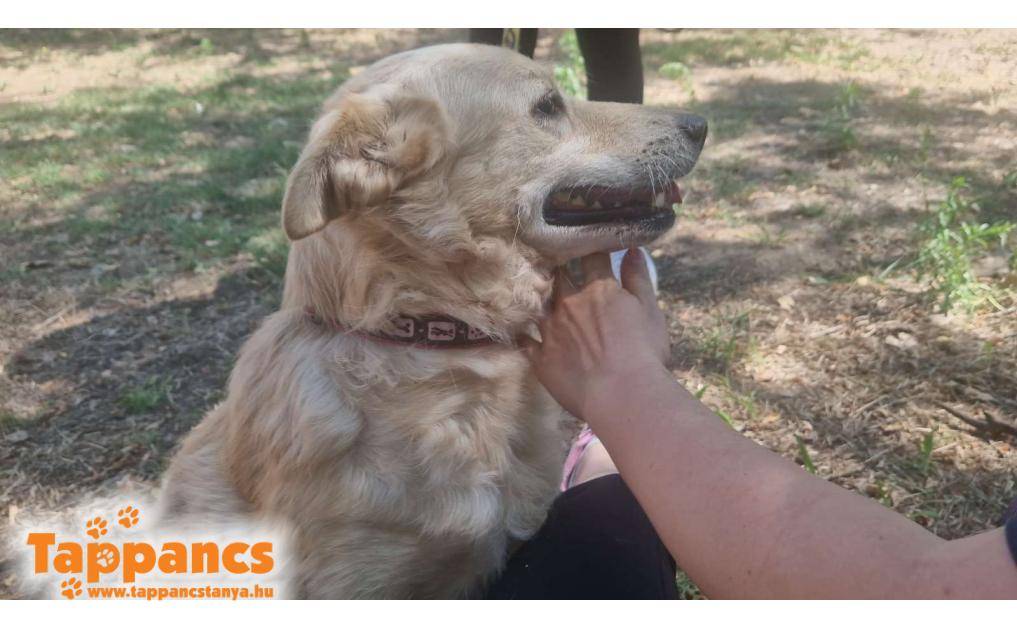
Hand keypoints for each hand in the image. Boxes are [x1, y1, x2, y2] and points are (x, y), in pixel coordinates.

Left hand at [524, 249, 669, 420]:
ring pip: (536, 303)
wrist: (622, 395)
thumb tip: (632, 249)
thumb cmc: (644, 353)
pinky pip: (524, 340)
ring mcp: (550, 329)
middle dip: (559, 266)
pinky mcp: (540, 356)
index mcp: (599, 290)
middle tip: (558, 262)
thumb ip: (639, 278)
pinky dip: (522, 334)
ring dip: (536, 296)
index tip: (591, 245)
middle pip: (558, 275)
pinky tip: (519, 330)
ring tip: (534, 290)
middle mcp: (569, 303)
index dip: (591, 248)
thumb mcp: (650, 311)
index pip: (592, 257)